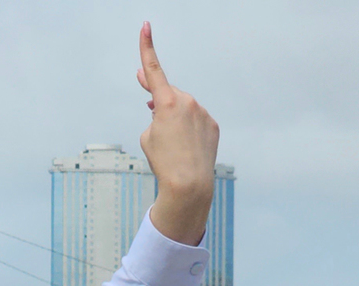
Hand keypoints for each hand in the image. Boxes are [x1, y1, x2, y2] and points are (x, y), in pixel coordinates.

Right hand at [137, 23, 219, 244]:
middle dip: (159, 103)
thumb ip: (155, 117)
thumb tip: (163, 109)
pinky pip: (196, 123)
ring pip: (183, 111)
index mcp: (166, 103)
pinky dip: (189, 133)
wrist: (188, 185)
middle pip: (168, 97)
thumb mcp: (148, 138)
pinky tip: (186, 150)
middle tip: (148, 102)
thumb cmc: (164, 163)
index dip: (147, 48)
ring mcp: (202, 112)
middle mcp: (187, 102)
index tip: (146, 27)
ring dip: (175, 123)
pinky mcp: (212, 125)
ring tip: (172, 147)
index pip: (154, 70)